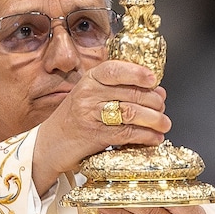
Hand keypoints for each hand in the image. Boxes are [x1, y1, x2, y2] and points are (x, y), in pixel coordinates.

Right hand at [33, 60, 169, 193]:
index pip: (115, 69)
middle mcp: (88, 94)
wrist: (51, 144)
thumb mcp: (92, 95)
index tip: (153, 80)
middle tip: (162, 108)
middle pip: (130, 93)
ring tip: (164, 124)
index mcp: (89, 80)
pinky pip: (127, 133)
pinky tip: (154, 137)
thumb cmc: (76, 119)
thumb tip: (158, 91)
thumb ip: (121, 90)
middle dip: (154, 102)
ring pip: (132, 112)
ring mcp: (90, 115)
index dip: (138, 73)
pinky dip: (146, 136)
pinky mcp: (95, 136)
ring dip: (154, 119)